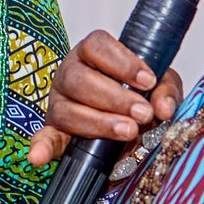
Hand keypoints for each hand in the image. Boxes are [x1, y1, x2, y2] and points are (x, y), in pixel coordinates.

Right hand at [27, 29, 183, 165]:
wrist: (129, 125)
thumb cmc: (138, 96)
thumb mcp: (159, 86)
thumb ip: (165, 90)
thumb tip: (163, 108)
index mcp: (92, 55)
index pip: (97, 46)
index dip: (122, 62)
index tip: (147, 81)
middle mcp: (69, 75)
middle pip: (80, 79)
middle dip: (115, 98)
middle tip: (143, 113)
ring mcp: (59, 103)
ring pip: (68, 109)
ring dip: (100, 122)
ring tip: (128, 131)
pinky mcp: (55, 131)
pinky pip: (44, 138)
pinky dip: (41, 147)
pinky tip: (39, 157)